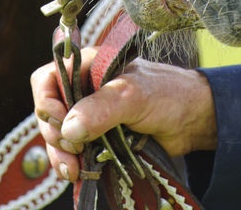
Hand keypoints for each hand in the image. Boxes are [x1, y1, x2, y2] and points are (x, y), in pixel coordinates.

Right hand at [31, 51, 216, 181]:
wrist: (193, 120)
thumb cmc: (168, 94)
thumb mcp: (133, 96)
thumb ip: (101, 108)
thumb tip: (69, 128)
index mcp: (88, 67)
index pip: (49, 78)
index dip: (47, 101)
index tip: (60, 123)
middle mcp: (84, 89)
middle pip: (50, 112)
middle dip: (54, 135)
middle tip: (69, 152)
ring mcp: (90, 116)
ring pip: (59, 136)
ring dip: (60, 155)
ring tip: (72, 171)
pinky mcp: (98, 139)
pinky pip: (73, 152)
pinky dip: (71, 164)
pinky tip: (78, 173)